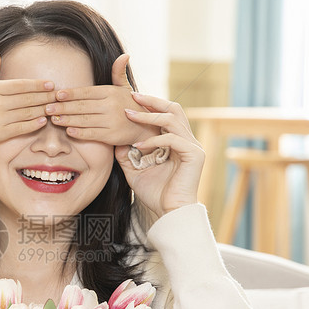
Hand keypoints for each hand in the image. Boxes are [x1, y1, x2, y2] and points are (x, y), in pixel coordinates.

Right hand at [0, 50, 56, 172]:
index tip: (51, 84)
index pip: (21, 85)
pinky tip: (44, 120)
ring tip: (54, 107)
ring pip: (27, 113)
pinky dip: (34, 124)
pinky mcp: (0, 133)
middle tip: (58, 96)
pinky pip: (22, 127)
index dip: (38, 85)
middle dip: (45, 97)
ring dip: (43, 110)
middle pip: (27, 98)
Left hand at [45, 54, 158, 146]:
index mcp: (111, 92)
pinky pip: (92, 134)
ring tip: (53, 119)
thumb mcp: (125, 88)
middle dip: (63, 107)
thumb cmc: (129, 105)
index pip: (87, 92)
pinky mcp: (111, 136)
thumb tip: (124, 55)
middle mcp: (111, 106)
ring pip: (84, 120)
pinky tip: (68, 131)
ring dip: (67, 120)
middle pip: (82, 106)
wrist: (145, 127)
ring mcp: (111, 122)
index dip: (71, 93)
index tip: (57, 94)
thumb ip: (118, 72)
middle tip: (47, 108)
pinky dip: (79, 133)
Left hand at [115, 93, 204, 216]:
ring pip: (173, 119)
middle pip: (173, 109)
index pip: (165, 114)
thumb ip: (127, 154)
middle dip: (152, 100)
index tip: (129, 99)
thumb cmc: (155, 194)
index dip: (149, 104)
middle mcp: (187, 140)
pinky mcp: (195, 155)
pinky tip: (139, 144)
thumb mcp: (135, 170)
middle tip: (132, 96)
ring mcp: (193, 146)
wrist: (169, 213)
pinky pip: (173, 139)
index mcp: (176, 141)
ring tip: (130, 115)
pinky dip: (155, 139)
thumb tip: (114, 140)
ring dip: (150, 115)